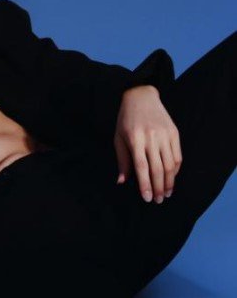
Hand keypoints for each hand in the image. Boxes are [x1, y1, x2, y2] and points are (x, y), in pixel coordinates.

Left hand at [114, 85, 182, 203]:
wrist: (141, 96)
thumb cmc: (125, 119)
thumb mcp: (118, 137)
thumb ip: (122, 160)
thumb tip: (122, 181)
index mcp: (134, 139)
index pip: (142, 167)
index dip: (145, 184)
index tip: (147, 198)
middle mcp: (151, 137)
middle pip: (158, 168)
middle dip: (158, 187)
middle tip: (159, 201)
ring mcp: (164, 135)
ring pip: (170, 164)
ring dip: (169, 182)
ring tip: (166, 193)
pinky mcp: (174, 133)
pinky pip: (178, 156)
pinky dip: (176, 169)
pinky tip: (171, 178)